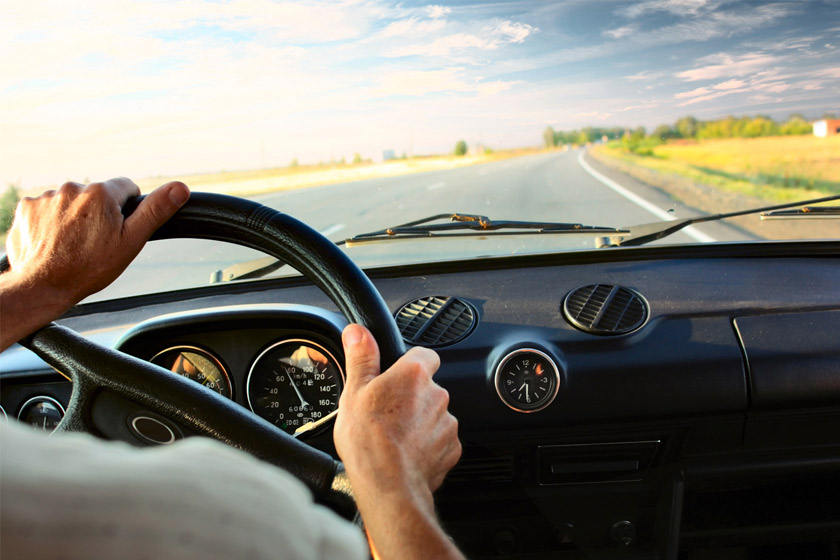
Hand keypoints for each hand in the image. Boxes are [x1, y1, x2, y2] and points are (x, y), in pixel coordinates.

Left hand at [1, 178, 188, 349]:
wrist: (43, 286)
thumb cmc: (89, 267)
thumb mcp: (131, 241)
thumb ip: (155, 210)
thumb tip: (181, 188)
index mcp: (101, 194)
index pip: (126, 187)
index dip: (127, 209)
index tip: (119, 228)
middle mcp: (72, 188)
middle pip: (96, 195)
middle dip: (99, 213)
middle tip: (96, 241)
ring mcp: (46, 198)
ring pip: (71, 202)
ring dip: (74, 217)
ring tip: (73, 244)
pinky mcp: (27, 208)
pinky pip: (46, 209)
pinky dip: (51, 222)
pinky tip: (54, 242)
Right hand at [334, 324, 462, 559]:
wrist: (388, 485)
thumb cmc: (368, 440)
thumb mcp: (354, 391)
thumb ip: (361, 357)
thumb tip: (357, 331)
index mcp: (414, 374)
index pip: (424, 354)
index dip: (409, 364)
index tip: (396, 376)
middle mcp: (437, 394)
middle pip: (427, 387)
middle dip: (411, 398)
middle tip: (387, 413)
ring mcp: (447, 423)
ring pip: (434, 415)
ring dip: (420, 422)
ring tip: (394, 437)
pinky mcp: (452, 448)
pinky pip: (440, 440)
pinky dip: (427, 446)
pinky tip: (406, 454)